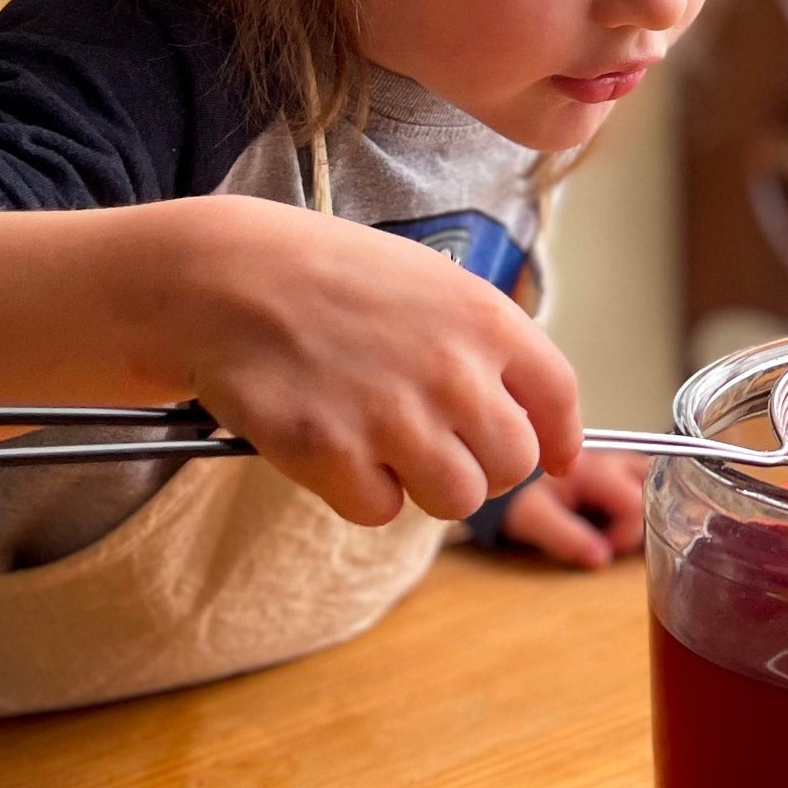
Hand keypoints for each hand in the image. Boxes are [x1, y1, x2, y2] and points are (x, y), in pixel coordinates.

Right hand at [169, 197, 581, 528]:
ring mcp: (395, 417)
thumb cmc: (329, 276)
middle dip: (483, 464)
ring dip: (425, 486)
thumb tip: (528, 414)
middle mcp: (454, 372)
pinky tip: (333, 446)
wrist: (226, 276)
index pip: (559, 400)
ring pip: (457, 500)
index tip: (557, 458)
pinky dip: (359, 492)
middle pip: (515, 465)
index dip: (561, 438)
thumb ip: (484, 346)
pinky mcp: (332, 455)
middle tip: (439, 445)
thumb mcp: (432, 284)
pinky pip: (379, 511)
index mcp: (487, 321)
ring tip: (383, 443)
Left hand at [497, 450, 648, 568]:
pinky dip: (645, 503)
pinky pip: (647, 483)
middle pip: (659, 483)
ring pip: (656, 480)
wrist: (504, 477)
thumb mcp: (533, 517)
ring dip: (649, 508)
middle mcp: (613, 458)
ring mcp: (619, 461)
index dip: (626, 534)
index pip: (636, 503)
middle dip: (650, 517)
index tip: (605, 549)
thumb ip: (565, 536)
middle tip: (619, 538)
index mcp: (595, 468)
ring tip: (621, 530)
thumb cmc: (518, 495)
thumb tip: (600, 558)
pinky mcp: (619, 470)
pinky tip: (621, 521)